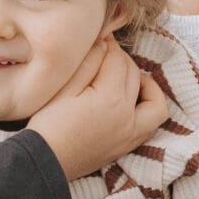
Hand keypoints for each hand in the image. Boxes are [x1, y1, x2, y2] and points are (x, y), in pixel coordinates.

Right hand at [27, 38, 173, 178]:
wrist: (46, 162)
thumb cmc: (49, 125)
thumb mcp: (63, 89)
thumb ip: (87, 64)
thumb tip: (104, 44)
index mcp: (110, 99)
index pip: (117, 60)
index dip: (109, 45)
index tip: (101, 36)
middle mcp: (128, 116)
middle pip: (134, 74)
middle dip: (121, 58)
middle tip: (104, 53)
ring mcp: (132, 133)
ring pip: (153, 99)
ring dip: (143, 82)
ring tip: (125, 76)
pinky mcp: (128, 145)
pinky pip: (152, 121)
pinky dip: (149, 106)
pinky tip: (134, 100)